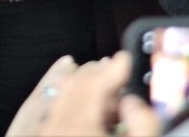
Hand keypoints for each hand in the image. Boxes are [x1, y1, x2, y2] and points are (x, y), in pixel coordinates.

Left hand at [6, 52, 160, 136]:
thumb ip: (143, 126)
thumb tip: (133, 102)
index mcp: (79, 127)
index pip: (95, 81)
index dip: (115, 66)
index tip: (128, 60)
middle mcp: (55, 128)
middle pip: (76, 84)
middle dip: (101, 76)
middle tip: (123, 78)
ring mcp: (45, 135)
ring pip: (62, 98)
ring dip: (85, 91)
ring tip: (110, 97)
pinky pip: (51, 113)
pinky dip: (68, 104)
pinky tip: (86, 108)